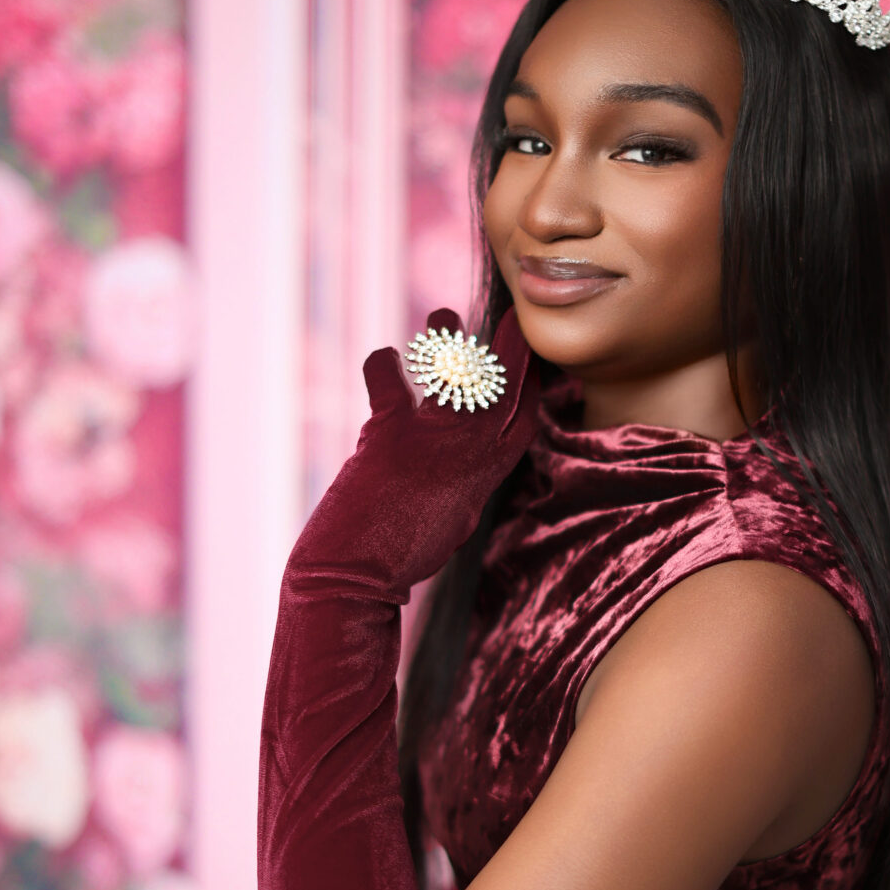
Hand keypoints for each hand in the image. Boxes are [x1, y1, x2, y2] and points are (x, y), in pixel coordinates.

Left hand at [289, 302, 541, 598]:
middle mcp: (466, 452)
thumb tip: (468, 456)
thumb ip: (464, 477)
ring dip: (448, 338)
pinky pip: (388, 380)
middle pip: (501, 389)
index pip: (523, 421)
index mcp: (484, 476)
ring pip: (453, 374)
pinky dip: (383, 364)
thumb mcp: (452, 516)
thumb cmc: (401, 554)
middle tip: (514, 319)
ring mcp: (431, 438)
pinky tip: (383, 358)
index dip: (532, 387)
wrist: (353, 576)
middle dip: (512, 350)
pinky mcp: (388, 431)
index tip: (536, 360)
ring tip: (444, 313)